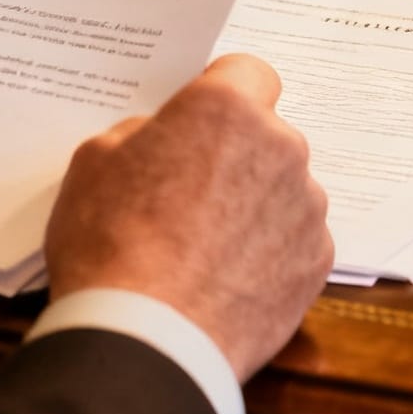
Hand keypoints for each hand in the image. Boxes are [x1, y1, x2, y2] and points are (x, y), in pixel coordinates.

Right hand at [43, 53, 331, 381]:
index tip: (197, 122)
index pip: (246, 71)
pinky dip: (270, 253)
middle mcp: (280, 148)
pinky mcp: (317, 264)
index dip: (220, 94)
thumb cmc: (111, 242)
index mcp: (226, 108)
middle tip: (189, 190)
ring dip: (256, 203)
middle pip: (266, 134)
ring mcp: (305, 208)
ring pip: (283, 188)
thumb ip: (142, 134)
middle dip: (236, 152)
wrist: (148, 342)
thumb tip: (164, 141)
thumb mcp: (95, 160)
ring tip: (206, 246)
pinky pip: (295, 240)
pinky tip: (228, 279)